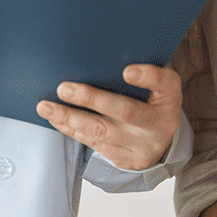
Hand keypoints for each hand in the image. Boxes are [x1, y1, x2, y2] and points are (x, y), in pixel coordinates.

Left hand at [35, 64, 181, 170]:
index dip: (147, 76)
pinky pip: (94, 144)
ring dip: (70, 118)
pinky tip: (56, 119)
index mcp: (170, 97)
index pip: (164, 83)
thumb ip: (140, 72)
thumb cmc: (152, 99)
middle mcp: (160, 124)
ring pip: (102, 132)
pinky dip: (71, 129)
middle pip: (124, 111)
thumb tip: (97, 57)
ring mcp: (142, 146)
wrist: (161, 139)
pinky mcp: (124, 159)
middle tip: (64, 88)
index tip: (126, 71)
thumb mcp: (158, 84)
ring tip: (46, 107)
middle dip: (91, 99)